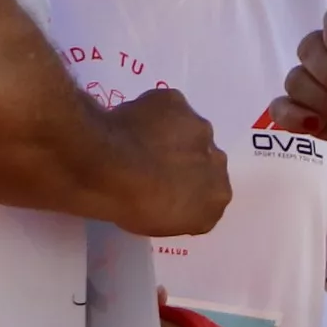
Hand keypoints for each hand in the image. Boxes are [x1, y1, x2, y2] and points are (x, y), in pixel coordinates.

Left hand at [98, 86, 230, 238]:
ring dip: (171, 134)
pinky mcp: (176, 101)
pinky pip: (167, 107)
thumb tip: (178, 196)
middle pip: (204, 158)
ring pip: (188, 129)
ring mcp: (199, 127)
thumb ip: (183, 209)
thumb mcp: (163, 225)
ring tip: (138, 143)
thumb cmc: (133, 206)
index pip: (209, 192)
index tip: (164, 188)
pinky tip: (132, 124)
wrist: (108, 168)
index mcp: (218, 196)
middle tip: (151, 165)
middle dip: (184, 159)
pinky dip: (153, 114)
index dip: (186, 188)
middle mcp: (218, 160)